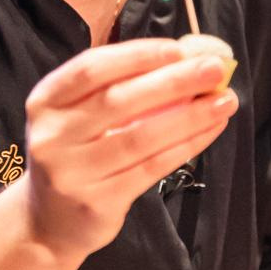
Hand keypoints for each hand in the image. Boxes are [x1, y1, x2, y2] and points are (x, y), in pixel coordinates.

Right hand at [16, 38, 237, 260]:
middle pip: (118, 101)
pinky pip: (150, 169)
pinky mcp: (96, 203)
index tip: (179, 49)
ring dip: (189, 117)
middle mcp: (52, 136)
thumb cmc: (75, 153)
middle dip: (173, 81)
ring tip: (224, 101)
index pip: (92, 68)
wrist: (47, 221)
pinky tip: (210, 131)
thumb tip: (187, 60)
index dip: (137, 56)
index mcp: (45, 101)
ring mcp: (72, 173)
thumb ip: (120, 88)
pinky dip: (185, 146)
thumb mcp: (79, 116)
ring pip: (140, 138)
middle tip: (214, 69)